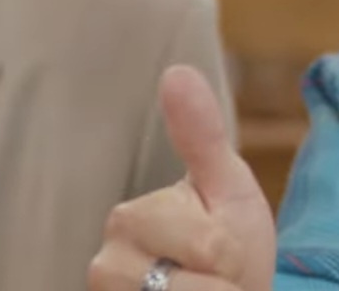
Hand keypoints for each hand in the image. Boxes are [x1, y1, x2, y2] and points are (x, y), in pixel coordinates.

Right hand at [88, 65, 276, 290]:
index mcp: (129, 219)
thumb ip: (201, 134)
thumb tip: (175, 70)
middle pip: (199, 278)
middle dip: (226, 282)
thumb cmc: (230, 249)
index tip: (223, 254)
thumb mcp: (226, 188)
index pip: (210, 245)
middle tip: (216, 281)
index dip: (233, 255)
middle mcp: (105, 266)